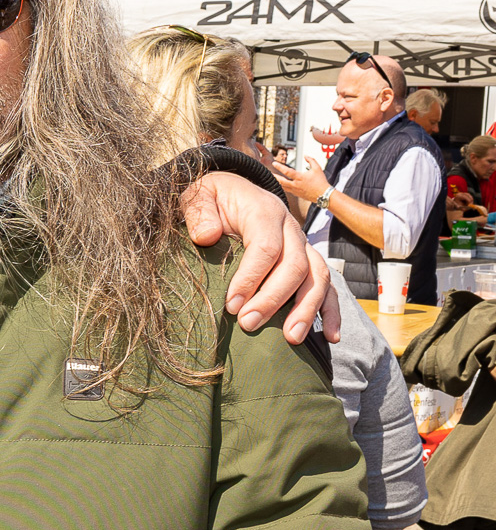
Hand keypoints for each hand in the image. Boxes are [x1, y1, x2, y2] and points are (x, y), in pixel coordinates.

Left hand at [181, 171, 340, 343]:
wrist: (231, 190)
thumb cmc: (212, 198)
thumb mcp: (198, 196)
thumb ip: (199, 213)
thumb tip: (207, 237)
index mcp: (265, 211)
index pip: (265, 247)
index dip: (250, 278)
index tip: (231, 305)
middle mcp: (290, 229)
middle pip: (295, 266)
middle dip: (273, 299)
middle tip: (248, 325)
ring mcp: (303, 246)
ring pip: (317, 277)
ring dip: (306, 309)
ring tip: (291, 338)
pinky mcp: (307, 261)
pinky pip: (326, 286)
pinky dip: (330, 310)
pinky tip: (330, 337)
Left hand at [272, 157, 330, 202]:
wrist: (324, 195)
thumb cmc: (321, 182)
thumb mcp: (317, 168)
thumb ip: (311, 160)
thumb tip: (305, 156)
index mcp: (300, 178)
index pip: (287, 172)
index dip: (280, 167)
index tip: (274, 163)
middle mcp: (296, 184)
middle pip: (281, 181)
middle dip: (274, 177)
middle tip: (267, 172)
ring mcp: (295, 190)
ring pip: (282, 186)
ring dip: (276, 182)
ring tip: (271, 178)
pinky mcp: (296, 194)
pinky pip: (286, 190)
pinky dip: (282, 187)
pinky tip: (279, 184)